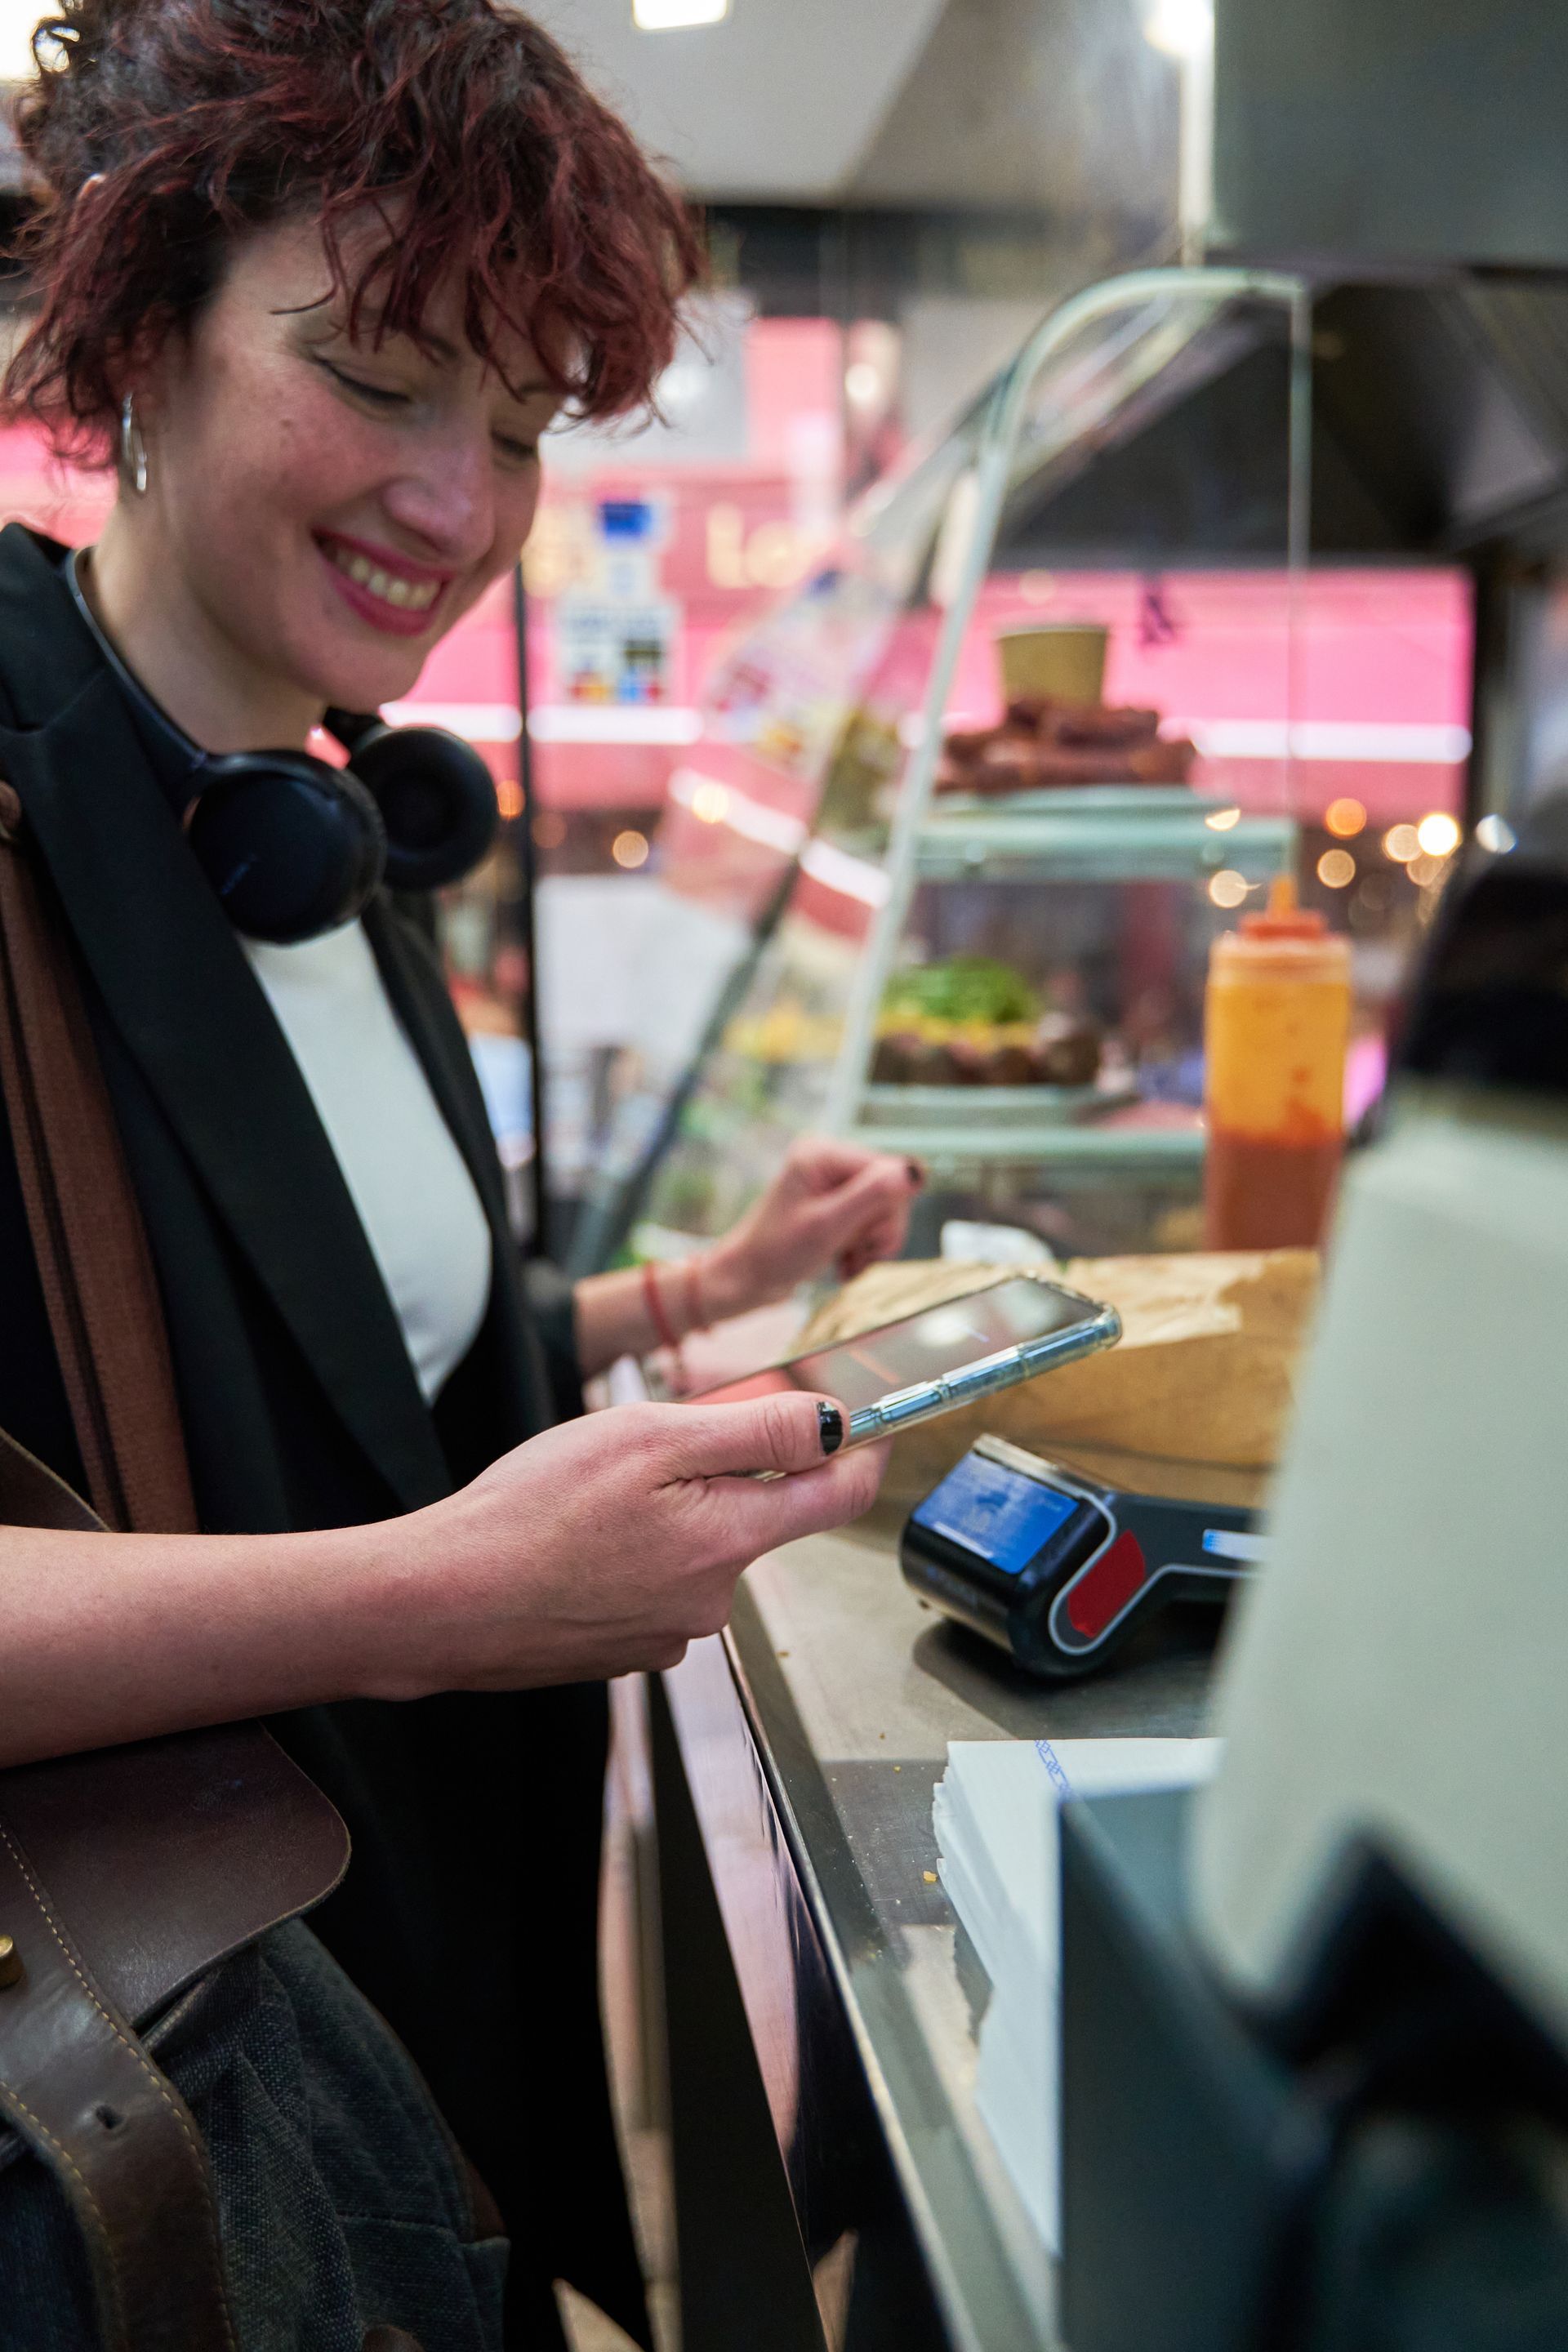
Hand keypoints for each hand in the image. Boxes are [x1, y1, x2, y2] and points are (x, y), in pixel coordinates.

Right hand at [388, 1390, 887, 1690]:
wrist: (440, 1603)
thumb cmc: (530, 1514)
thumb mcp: (647, 1440)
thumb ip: (751, 1431)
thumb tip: (830, 1426)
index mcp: (729, 1540)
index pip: (836, 1498)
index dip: (858, 1452)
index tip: (863, 1424)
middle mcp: (713, 1601)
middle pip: (756, 1517)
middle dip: (723, 1473)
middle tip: (647, 1447)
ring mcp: (668, 1634)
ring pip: (698, 1551)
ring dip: (669, 1515)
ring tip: (590, 1500)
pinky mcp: (625, 1651)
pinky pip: (654, 1586)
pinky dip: (631, 1556)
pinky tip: (576, 1545)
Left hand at [704, 1136, 920, 1319]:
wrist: (747, 1281)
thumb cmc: (776, 1254)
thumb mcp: (827, 1226)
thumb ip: (871, 1196)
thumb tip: (914, 1171)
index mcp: (824, 1153)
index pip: (889, 1171)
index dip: (888, 1210)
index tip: (867, 1242)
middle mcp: (830, 1161)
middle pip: (890, 1192)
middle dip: (879, 1231)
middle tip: (857, 1256)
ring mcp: (833, 1184)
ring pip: (885, 1212)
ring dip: (873, 1246)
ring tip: (849, 1264)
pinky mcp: (836, 1205)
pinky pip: (872, 1224)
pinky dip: (865, 1249)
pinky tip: (846, 1264)